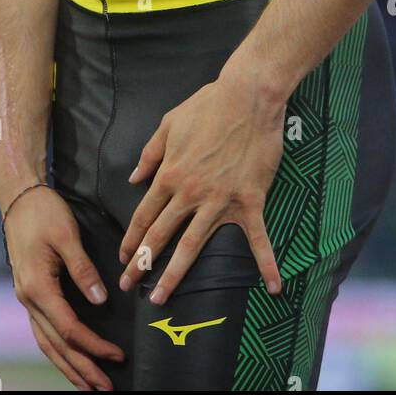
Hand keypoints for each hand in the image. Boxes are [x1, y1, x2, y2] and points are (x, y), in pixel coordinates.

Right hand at [4, 185, 124, 390]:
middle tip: (105, 389)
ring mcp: (26, 298)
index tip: (118, 355)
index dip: (95, 345)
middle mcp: (28, 299)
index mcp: (38, 287)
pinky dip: (57, 350)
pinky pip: (43, 331)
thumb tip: (100, 300)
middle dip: (81, 369)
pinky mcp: (30, 293)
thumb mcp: (66, 235)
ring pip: (47, 343)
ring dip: (68, 366)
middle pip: (57, 345)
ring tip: (88, 386)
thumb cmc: (44, 212)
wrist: (18, 197)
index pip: (70, 328)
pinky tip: (69, 358)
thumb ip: (83, 270)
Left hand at [117, 71, 286, 302]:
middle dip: (141, 264)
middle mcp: (190, 192)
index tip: (123, 258)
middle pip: (161, 235)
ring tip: (160, 297)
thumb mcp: (170, 123)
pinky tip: (272, 286)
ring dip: (175, 274)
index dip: (131, 239)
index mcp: (170, 174)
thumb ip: (150, 153)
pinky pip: (258, 238)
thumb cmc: (208, 105)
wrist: (248, 97)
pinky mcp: (249, 201)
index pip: (144, 214)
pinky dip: (267, 263)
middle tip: (127, 286)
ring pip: (193, 244)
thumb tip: (134, 179)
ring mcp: (220, 200)